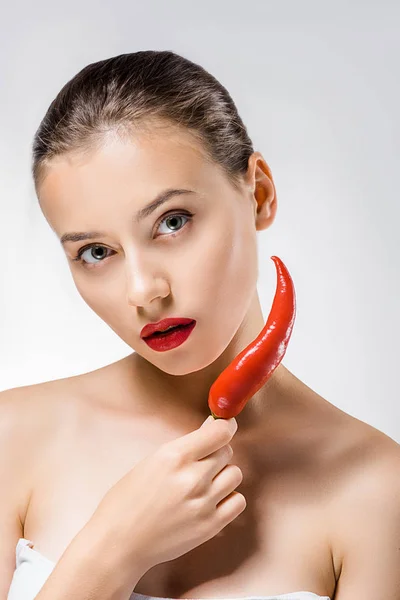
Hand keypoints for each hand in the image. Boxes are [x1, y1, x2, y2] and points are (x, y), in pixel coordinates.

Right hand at [90, 415, 244, 573]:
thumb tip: (212, 426)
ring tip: (204, 483)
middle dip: (217, 452)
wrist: (118, 543)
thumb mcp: (152, 462)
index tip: (225, 426)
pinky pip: (238, 501)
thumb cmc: (128, 500)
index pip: (220, 432)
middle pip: (227, 451)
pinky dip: (229, 498)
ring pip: (235, 474)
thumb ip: (186, 446)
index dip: (225, 426)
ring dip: (223, 475)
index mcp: (174, 456)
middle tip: (201, 462)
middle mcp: (192, 478)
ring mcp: (203, 503)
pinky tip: (212, 500)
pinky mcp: (210, 526)